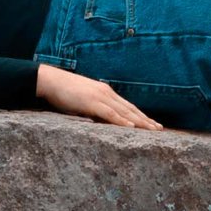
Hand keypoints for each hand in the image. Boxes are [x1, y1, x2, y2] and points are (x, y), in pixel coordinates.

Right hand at [36, 64, 162, 129]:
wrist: (50, 80)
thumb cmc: (64, 91)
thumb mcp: (83, 100)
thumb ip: (94, 108)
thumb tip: (100, 119)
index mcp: (106, 93)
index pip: (128, 106)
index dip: (141, 116)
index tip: (152, 124)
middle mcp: (107, 93)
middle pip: (130, 109)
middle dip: (146, 120)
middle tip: (159, 130)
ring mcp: (100, 97)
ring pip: (124, 111)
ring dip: (139, 121)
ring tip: (152, 130)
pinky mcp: (91, 102)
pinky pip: (109, 113)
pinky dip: (121, 120)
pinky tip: (131, 126)